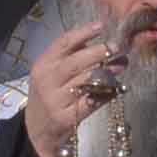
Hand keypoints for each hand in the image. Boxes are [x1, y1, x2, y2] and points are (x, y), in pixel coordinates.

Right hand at [17, 20, 125, 156]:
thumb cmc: (48, 95)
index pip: (63, 43)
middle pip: (76, 61)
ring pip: (86, 81)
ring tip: (120, 65)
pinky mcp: (67, 117)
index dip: (83, 32)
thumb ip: (70, 57)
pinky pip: (92, 101)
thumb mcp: (50, 73)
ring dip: (107, 72)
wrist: (36, 130)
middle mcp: (47, 81)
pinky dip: (106, 94)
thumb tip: (96, 42)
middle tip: (116, 47)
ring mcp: (56, 100)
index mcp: (42, 65)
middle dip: (99, 52)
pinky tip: (115, 89)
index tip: (101, 26)